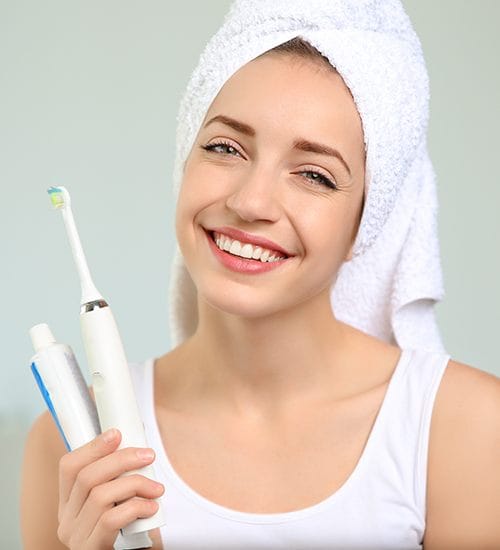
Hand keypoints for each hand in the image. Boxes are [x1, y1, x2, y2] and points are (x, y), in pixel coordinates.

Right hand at [57, 428, 164, 548]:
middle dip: (121, 459)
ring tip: (157, 488)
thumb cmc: (127, 533)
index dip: (92, 446)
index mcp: (68, 503)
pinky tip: (151, 508)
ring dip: (135, 484)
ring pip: (101, 496)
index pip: (69, 466)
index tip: (117, 433)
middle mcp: (66, 520)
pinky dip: (135, 507)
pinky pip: (111, 520)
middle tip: (148, 456)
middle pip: (87, 477)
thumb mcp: (117, 503)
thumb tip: (138, 448)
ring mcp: (76, 537)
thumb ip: (118, 481)